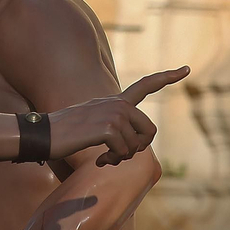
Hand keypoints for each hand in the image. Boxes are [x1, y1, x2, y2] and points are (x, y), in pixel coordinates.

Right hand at [47, 66, 188, 166]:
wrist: (44, 134)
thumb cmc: (65, 133)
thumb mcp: (91, 123)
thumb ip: (112, 127)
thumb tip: (127, 145)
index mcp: (114, 101)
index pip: (145, 85)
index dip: (167, 77)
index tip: (186, 69)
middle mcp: (117, 104)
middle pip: (149, 130)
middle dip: (139, 148)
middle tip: (119, 155)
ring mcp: (113, 114)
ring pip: (136, 144)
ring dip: (122, 157)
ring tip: (105, 158)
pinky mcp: (108, 128)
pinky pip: (124, 152)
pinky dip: (112, 160)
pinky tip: (99, 160)